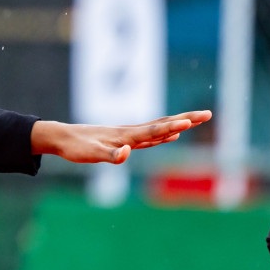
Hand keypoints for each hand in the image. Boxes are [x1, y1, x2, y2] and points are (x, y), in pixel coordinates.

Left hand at [31, 111, 211, 163]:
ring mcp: (128, 135)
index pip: (155, 130)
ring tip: (195, 121)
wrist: (62, 138)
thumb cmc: (76, 147)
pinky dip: (163, 135)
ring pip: (158, 128)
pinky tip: (170, 136)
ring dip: (178, 125)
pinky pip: (149, 136)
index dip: (174, 127)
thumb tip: (127, 153)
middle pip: (163, 125)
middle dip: (185, 120)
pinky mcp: (123, 140)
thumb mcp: (91, 155)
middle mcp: (130, 133)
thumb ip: (110, 155)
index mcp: (126, 136)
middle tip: (207, 114)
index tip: (192, 121)